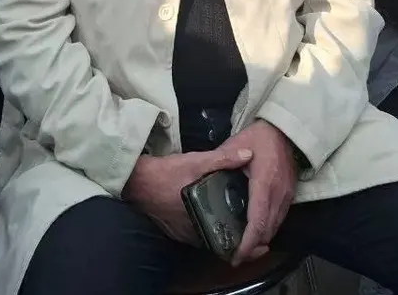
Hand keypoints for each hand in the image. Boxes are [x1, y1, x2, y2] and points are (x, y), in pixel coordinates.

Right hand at [123, 144, 253, 244]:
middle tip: (255, 231)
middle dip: (237, 238)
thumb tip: (249, 154)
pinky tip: (215, 217)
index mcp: (201, 218)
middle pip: (220, 242)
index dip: (245, 243)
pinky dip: (209, 229)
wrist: (136, 180)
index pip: (228, 241)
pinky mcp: (176, 231)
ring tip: (239, 224)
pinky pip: (198, 235)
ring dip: (223, 234)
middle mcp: (192, 232)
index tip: (260, 242)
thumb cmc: (166, 173)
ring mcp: (183, 234)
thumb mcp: (196, 161)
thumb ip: (223, 158)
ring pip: (209, 239)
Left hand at [227, 120, 297, 265]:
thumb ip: (222, 161)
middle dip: (252, 248)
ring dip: (260, 240)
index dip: (248, 242)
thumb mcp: (235, 144)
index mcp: (263, 183)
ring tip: (243, 248)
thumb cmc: (259, 137)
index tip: (236, 254)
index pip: (257, 221)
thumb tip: (204, 175)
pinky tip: (255, 232)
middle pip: (267, 230)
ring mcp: (286, 196)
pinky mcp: (290, 195)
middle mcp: (278, 193)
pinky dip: (268, 229)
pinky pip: (279, 219)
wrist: (285, 130)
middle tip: (235, 256)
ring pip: (275, 227)